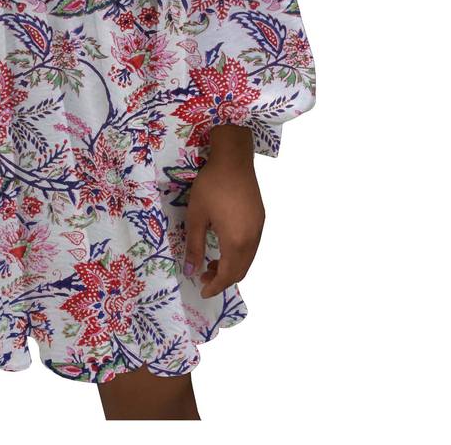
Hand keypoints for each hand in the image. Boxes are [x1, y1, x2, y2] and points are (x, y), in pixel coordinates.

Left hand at [183, 125, 264, 298]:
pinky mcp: (260, 218)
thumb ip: (194, 246)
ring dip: (232, 266)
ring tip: (211, 262)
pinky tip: (224, 244)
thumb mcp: (196, 216)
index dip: (215, 286)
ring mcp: (259, 228)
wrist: (233, 159)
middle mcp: (252, 239)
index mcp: (236, 241)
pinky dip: (239, 254)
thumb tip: (190, 271)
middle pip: (241, 270)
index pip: (228, 274)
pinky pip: (251, 246)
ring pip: (248, 259)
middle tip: (203, 276)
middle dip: (223, 278)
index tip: (202, 290)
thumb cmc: (211, 186)